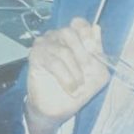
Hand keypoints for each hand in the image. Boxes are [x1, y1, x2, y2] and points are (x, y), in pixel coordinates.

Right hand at [24, 19, 109, 133]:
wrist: (56, 109)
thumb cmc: (76, 89)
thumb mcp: (97, 73)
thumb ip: (99, 53)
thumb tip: (97, 28)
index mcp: (73, 38)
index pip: (79, 23)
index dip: (87, 34)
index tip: (93, 49)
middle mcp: (56, 37)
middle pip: (69, 33)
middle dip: (83, 56)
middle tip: (86, 72)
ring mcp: (44, 45)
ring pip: (63, 51)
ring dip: (75, 72)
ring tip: (78, 87)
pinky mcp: (35, 56)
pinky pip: (53, 62)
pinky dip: (65, 78)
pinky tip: (70, 89)